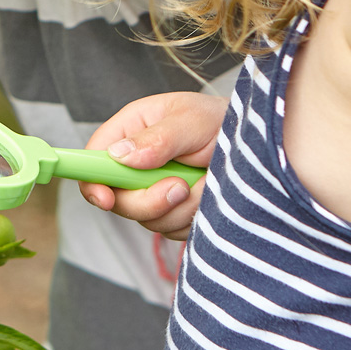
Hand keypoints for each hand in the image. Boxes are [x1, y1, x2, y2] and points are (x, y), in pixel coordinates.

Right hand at [81, 92, 227, 239]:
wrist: (257, 145)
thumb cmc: (222, 120)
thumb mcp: (191, 120)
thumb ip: (157, 138)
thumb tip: (120, 156)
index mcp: (132, 131)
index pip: (93, 159)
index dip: (93, 181)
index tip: (106, 198)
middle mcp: (136, 163)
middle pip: (118, 199)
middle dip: (150, 200)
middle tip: (180, 186)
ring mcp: (154, 190)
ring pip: (148, 218)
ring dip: (180, 207)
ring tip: (204, 181)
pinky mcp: (174, 211)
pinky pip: (172, 229)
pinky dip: (192, 218)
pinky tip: (207, 195)